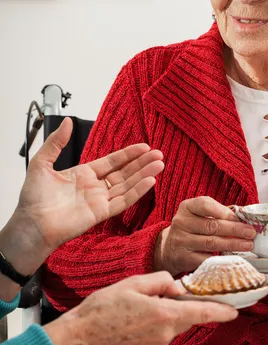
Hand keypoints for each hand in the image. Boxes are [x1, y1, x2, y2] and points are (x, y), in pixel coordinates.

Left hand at [0, 118, 163, 282]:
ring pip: (128, 185)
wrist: (31, 223)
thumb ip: (56, 142)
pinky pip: (124, 201)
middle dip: (142, 163)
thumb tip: (67, 121)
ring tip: (160, 164)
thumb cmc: (33, 198)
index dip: (129, 154)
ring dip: (144, 175)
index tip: (144, 147)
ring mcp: (100, 200)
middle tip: (159, 154)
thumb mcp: (42, 162)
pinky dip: (138, 191)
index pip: (112, 162)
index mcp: (83, 174)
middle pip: (125, 172)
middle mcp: (95, 187)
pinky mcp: (102, 213)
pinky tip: (150, 181)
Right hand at [44, 271, 237, 344]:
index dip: (222, 312)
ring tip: (140, 303)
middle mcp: (166, 334)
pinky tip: (137, 316)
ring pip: (173, 323)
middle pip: (187, 316)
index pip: (202, 313)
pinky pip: (162, 332)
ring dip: (167, 312)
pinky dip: (158, 321)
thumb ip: (162, 281)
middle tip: (166, 292)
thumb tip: (176, 286)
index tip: (236, 311)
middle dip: (183, 304)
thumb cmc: (104, 308)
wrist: (81, 338)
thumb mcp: (134, 283)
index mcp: (165, 314)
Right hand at [153, 197, 255, 275]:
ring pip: (211, 243)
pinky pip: (206, 259)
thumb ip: (219, 213)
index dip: (224, 211)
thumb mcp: (199, 215)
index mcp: (187, 207)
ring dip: (232, 244)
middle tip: (251, 233)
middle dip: (234, 229)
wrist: (169, 249)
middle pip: (211, 225)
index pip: (204, 204)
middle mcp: (181, 223)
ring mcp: (182, 241)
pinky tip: (234, 257)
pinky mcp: (184, 258)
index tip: (240, 218)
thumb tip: (245, 215)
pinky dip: (222, 258)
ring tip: (248, 245)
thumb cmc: (192, 228)